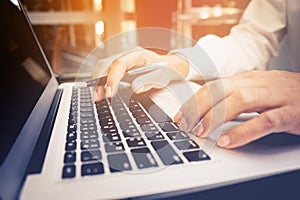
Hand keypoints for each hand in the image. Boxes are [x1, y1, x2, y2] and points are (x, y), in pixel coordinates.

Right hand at [93, 48, 188, 100]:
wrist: (169, 68)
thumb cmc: (165, 70)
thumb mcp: (161, 76)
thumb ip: (149, 81)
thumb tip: (135, 88)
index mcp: (138, 55)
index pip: (119, 64)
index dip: (112, 78)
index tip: (109, 92)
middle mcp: (128, 57)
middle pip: (107, 65)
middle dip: (100, 80)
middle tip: (98, 97)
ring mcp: (123, 63)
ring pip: (104, 68)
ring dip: (98, 82)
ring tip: (97, 97)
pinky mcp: (121, 70)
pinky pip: (107, 73)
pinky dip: (102, 82)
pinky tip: (101, 92)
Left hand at [174, 70, 299, 148]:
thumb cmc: (285, 94)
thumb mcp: (256, 90)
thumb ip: (234, 96)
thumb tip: (208, 108)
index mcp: (247, 79)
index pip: (214, 86)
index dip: (194, 101)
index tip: (180, 116)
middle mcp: (258, 84)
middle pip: (221, 90)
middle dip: (198, 107)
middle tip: (184, 124)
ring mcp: (274, 97)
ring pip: (239, 101)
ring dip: (216, 116)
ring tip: (201, 132)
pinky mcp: (289, 113)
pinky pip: (263, 121)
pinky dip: (243, 131)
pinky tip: (227, 141)